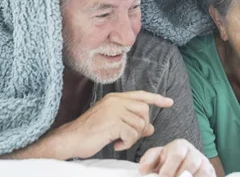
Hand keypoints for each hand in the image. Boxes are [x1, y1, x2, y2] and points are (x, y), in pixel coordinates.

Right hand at [54, 90, 172, 158]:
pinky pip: (132, 135)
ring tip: (119, 141)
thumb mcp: (112, 123)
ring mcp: (115, 111)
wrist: (70, 139)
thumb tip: (151, 127)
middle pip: (144, 111)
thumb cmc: (90, 132)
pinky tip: (115, 145)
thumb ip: (131, 121)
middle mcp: (116, 101)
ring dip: (133, 138)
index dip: (157, 99)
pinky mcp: (113, 123)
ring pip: (140, 124)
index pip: (141, 95)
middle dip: (142, 126)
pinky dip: (126, 144)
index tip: (169, 102)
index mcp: (115, 98)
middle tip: (130, 137)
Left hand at [138, 139, 214, 176]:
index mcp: (180, 146)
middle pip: (190, 165)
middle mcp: (194, 153)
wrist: (181, 165)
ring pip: (201, 172)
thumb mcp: (156, 158)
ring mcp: (204, 164)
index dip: (169, 168)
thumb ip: (149, 160)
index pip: (177, 154)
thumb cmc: (167, 162)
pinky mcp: (211, 173)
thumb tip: (143, 170)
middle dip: (179, 176)